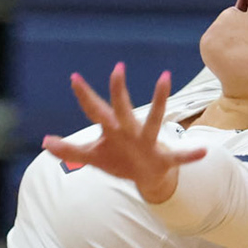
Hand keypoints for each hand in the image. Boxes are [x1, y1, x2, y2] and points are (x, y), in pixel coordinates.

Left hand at [47, 63, 205, 204]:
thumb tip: (45, 142)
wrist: (146, 178)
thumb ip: (69, 150)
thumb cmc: (118, 160)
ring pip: (154, 120)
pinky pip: (178, 157)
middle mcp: (130, 130)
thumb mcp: (92, 156)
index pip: (95, 109)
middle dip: (119, 91)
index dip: (84, 96)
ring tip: (165, 78)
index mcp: (112, 130)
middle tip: (117, 69)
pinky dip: (190, 154)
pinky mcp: (163, 158)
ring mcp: (148, 141)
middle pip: (122, 109)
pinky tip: (202, 151)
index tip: (74, 78)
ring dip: (160, 101)